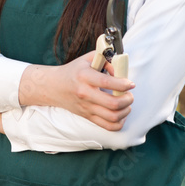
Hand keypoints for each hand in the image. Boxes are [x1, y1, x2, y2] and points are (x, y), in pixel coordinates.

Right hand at [18, 51, 133, 130]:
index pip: (106, 82)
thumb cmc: (74, 71)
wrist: (54, 86)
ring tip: (126, 104)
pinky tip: (120, 114)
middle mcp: (85, 93)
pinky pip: (107, 126)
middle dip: (127, 99)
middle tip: (129, 94)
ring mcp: (86, 107)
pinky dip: (119, 122)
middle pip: (112, 104)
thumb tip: (120, 70)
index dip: (123, 84)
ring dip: (125, 111)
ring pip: (112, 117)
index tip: (130, 83)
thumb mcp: (87, 59)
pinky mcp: (87, 116)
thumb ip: (105, 59)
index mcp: (84, 76)